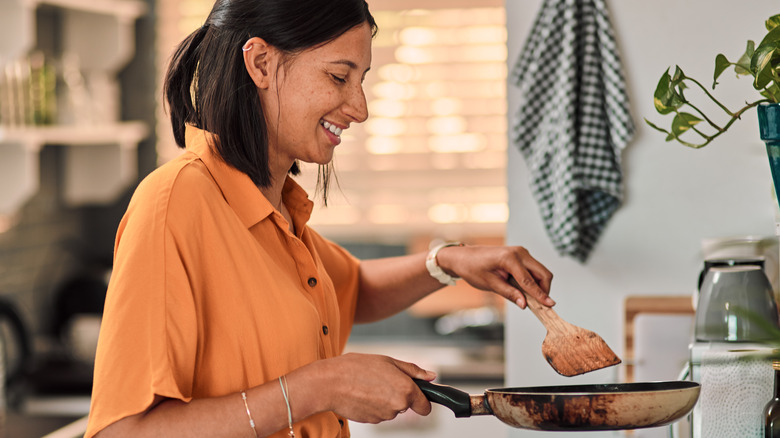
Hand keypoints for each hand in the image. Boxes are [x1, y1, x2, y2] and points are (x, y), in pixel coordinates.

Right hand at [317, 353, 434, 423]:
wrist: (329, 384)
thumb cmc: (356, 368)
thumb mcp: (388, 361)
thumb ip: (412, 371)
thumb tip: (431, 376)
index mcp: (406, 389)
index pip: (425, 407)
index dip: (422, 401)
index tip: (416, 395)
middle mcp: (398, 406)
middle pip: (405, 405)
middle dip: (397, 394)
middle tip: (381, 379)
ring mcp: (384, 416)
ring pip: (391, 409)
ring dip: (384, 399)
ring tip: (368, 384)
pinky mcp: (371, 421)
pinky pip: (378, 413)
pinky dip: (373, 405)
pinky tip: (362, 393)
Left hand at [436, 245, 553, 308]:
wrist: (463, 257)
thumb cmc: (473, 268)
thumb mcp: (489, 284)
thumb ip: (509, 294)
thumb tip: (525, 304)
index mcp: (510, 258)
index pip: (530, 281)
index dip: (541, 295)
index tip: (550, 305)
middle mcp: (519, 252)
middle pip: (543, 273)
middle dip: (544, 290)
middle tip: (540, 305)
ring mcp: (521, 252)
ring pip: (540, 271)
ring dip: (539, 286)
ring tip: (529, 299)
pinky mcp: (521, 255)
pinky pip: (533, 269)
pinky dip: (533, 281)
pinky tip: (524, 290)